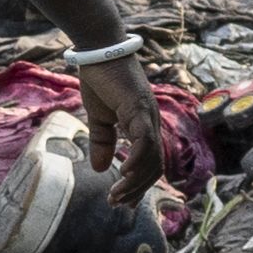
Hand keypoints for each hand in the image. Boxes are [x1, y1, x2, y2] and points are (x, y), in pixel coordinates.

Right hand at [71, 51, 168, 208]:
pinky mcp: (138, 108)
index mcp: (142, 125)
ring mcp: (147, 115)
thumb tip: (101, 169)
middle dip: (137, 189)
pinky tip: (125, 173)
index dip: (139, 184)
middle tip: (118, 203)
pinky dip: (137, 160)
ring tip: (118, 194)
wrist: (98, 49)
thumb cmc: (100, 78)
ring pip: (152, 157)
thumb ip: (102, 142)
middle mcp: (150, 122)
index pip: (149, 162)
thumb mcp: (98, 117)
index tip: (122, 201)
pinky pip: (143, 140)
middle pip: (154, 165)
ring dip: (136, 180)